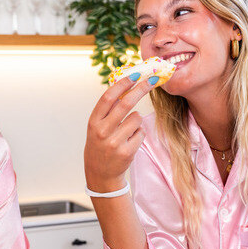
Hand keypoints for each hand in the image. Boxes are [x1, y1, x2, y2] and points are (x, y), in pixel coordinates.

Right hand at [84, 76, 153, 191]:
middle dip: (142, 88)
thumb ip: (108, 109)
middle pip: (126, 103)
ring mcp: (115, 143)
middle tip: (153, 80)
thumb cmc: (100, 144)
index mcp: (93, 122)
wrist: (100, 174)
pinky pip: (141, 133)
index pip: (108, 97)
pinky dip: (138, 134)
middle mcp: (102, 131)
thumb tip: (127, 84)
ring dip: (136, 120)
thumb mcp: (97, 126)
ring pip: (137, 118)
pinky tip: (129, 142)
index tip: (135, 74)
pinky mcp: (127, 152)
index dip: (123, 84)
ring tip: (126, 131)